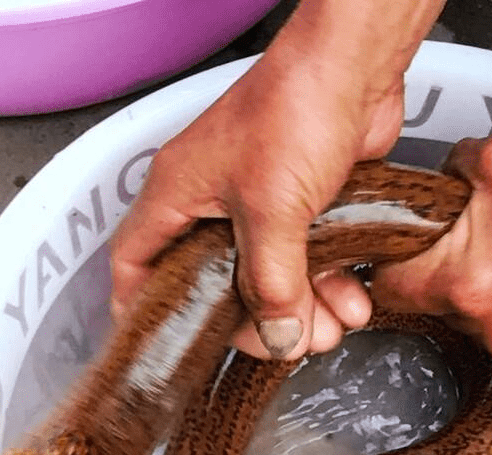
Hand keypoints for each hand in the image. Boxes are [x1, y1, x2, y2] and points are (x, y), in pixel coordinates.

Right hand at [108, 0, 443, 359]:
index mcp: (177, 195)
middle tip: (287, 342)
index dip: (144, 310)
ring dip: (304, 310)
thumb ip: (272, 282)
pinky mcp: (304, 203)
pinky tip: (352, 298)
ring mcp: (259, 202)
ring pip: (269, 278)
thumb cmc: (296, 106)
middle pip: (215, 286)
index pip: (135, 264)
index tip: (170, 349)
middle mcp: (212, 201)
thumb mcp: (273, 210)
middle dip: (255, 322)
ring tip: (333, 326)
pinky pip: (308, 261)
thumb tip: (278, 338)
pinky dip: (330, 285)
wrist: (355, 68)